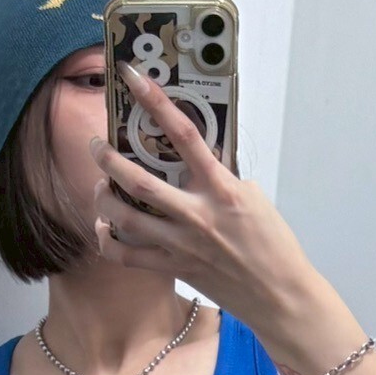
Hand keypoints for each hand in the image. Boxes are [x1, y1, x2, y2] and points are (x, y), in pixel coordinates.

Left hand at [89, 63, 328, 352]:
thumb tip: (199, 157)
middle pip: (138, 180)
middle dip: (108, 158)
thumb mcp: (254, 198)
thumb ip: (223, 176)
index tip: (133, 78)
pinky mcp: (175, 269)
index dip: (156, 102)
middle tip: (96, 145)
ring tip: (100, 186)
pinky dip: (109, 241)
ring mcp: (183, 245)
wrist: (280, 296)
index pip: (185, 135)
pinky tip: (104, 229)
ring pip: (125, 218)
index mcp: (222, 189)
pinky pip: (128, 257)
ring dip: (104, 198)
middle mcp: (198, 215)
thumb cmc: (273, 245)